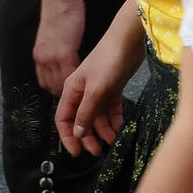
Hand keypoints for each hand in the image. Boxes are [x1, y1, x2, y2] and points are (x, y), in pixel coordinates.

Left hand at [34, 0, 85, 95]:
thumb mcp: (53, 36)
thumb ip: (56, 50)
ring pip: (61, 82)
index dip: (57, 89)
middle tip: (78, 97)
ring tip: (84, 92)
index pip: (46, 81)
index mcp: (40, 56)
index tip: (68, 94)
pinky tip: (88, 80)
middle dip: (64, 94)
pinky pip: (71, 72)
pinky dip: (78, 78)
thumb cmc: (59, 14)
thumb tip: (65, 60)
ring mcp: (52, 56)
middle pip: (52, 85)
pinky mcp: (64, 51)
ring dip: (72, 89)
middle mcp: (43, 59)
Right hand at [54, 26, 140, 156]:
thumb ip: (86, 112)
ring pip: (97, 116)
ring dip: (103, 130)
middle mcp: (82, 92)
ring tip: (112, 142)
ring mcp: (98, 90)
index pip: (64, 119)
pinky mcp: (113, 87)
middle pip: (81, 120)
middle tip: (97, 152)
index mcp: (72, 90)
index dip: (68, 137)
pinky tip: (119, 128)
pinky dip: (114, 119)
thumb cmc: (109, 60)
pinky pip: (111, 108)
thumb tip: (77, 133)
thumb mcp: (96, 89)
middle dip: (87, 137)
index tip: (77, 153)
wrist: (129, 39)